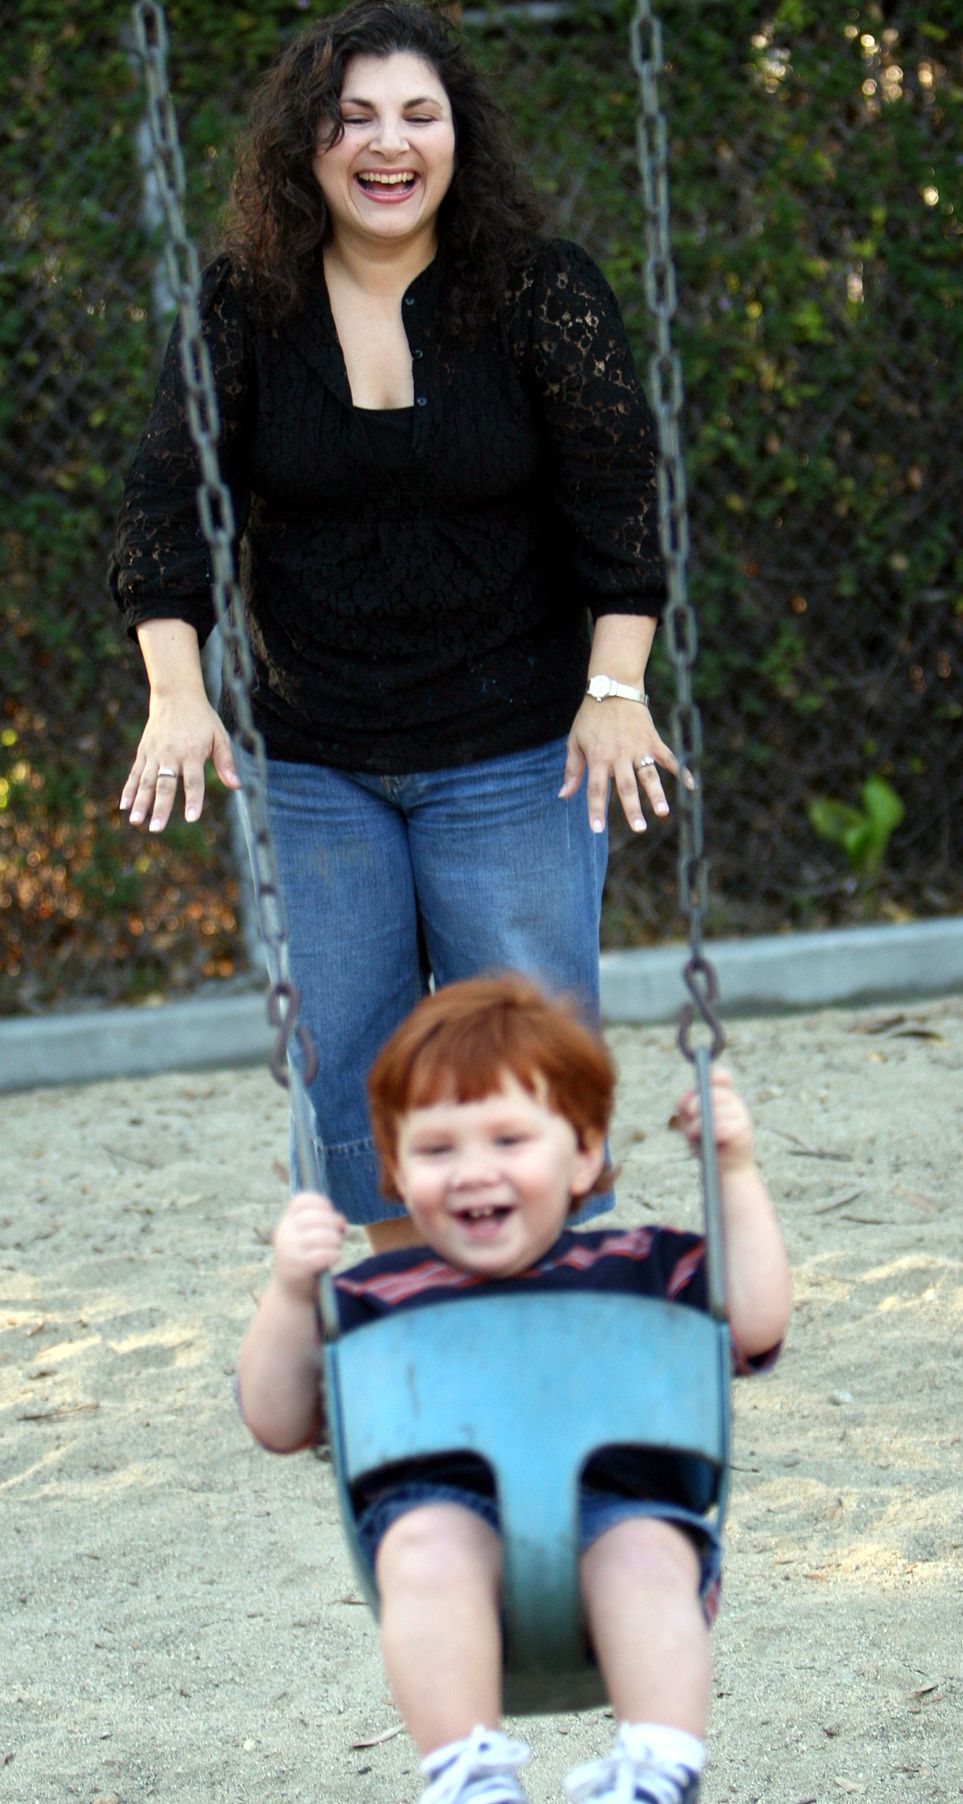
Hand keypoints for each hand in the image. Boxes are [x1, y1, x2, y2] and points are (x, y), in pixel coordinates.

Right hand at [120, 693, 240, 830]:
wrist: (176, 695)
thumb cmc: (202, 718)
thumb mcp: (219, 736)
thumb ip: (226, 762)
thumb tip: (237, 786)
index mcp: (192, 752)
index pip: (193, 781)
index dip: (193, 799)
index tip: (191, 818)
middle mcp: (171, 754)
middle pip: (165, 785)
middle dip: (160, 808)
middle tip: (156, 828)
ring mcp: (154, 753)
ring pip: (146, 781)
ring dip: (140, 802)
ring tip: (136, 822)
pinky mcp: (144, 751)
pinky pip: (135, 773)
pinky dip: (129, 789)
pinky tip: (124, 806)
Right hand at [273, 1191, 346, 1298]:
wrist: (291, 1292)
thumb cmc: (305, 1259)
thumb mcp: (306, 1235)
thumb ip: (320, 1222)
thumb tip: (340, 1222)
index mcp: (286, 1220)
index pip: (305, 1199)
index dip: (323, 1204)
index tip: (328, 1216)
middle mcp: (284, 1231)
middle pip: (321, 1217)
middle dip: (335, 1227)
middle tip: (336, 1238)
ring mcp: (290, 1248)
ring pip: (327, 1236)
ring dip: (336, 1244)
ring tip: (332, 1251)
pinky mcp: (298, 1266)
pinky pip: (326, 1254)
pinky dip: (334, 1256)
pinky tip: (331, 1260)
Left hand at [559, 696, 683, 833]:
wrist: (613, 687)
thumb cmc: (590, 718)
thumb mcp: (574, 741)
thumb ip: (572, 770)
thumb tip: (564, 796)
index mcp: (598, 757)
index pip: (596, 788)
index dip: (596, 809)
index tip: (597, 829)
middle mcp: (619, 755)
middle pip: (626, 786)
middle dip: (632, 808)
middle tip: (639, 828)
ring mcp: (638, 748)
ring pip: (649, 775)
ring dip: (657, 794)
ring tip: (663, 812)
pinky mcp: (653, 740)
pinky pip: (669, 758)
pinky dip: (681, 771)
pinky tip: (690, 786)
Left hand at [673, 1068, 754, 1173]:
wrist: (727, 1170)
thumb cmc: (707, 1144)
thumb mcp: (690, 1122)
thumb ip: (684, 1105)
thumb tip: (687, 1094)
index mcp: (725, 1097)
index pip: (721, 1077)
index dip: (711, 1076)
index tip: (702, 1085)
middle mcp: (735, 1103)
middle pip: (711, 1094)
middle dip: (694, 1107)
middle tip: (690, 1119)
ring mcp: (741, 1116)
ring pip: (712, 1112)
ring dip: (698, 1126)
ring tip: (696, 1137)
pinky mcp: (743, 1131)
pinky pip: (719, 1127)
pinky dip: (709, 1135)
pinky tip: (710, 1141)